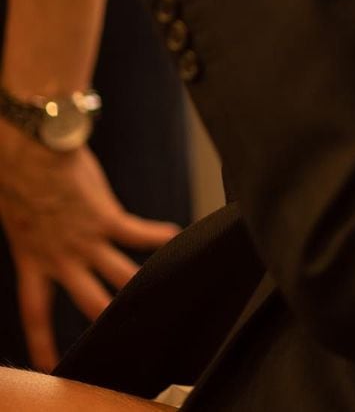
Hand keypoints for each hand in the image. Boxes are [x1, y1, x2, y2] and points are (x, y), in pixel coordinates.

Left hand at [0, 128, 179, 370]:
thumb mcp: (15, 215)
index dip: (44, 342)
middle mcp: (61, 257)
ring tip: (162, 291)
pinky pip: (139, 232)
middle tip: (125, 334)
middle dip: (109, 319)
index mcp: (32, 258)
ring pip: (120, 274)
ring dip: (141, 283)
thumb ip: (32, 231)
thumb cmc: (18, 172)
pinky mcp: (106, 216)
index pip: (36, 313)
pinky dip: (159, 235)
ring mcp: (86, 239)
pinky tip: (177, 235)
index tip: (51, 364)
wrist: (31, 151)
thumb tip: (38, 229)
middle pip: (90, 302)